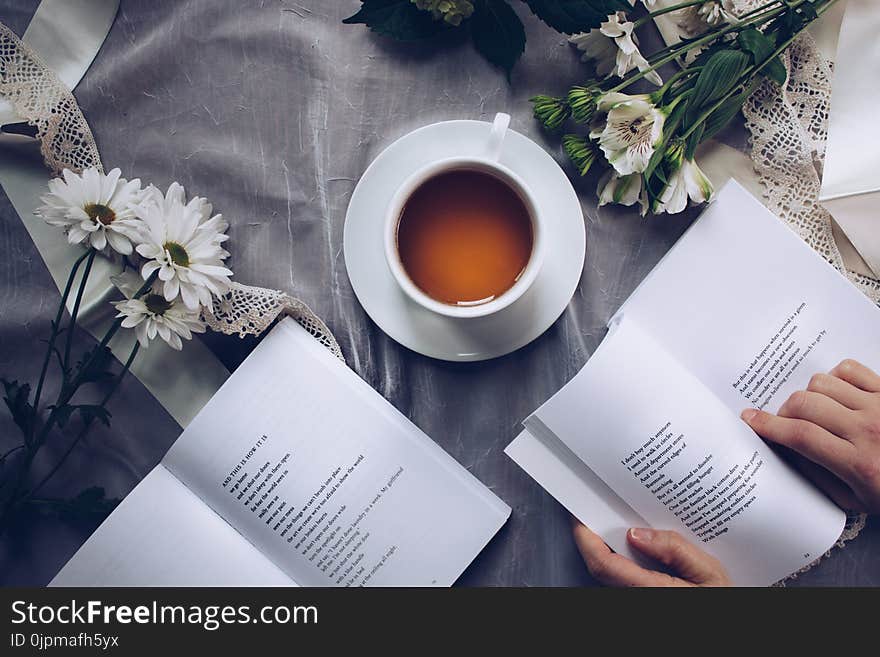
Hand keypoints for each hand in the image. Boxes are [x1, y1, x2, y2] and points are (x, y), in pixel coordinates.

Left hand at [572, 521, 730, 586]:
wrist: (727, 630)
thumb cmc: (723, 601)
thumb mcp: (709, 573)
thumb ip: (675, 549)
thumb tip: (637, 533)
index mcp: (650, 591)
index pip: (602, 563)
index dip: (585, 537)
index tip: (579, 515)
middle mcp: (636, 598)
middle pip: (600, 567)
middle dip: (592, 538)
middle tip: (592, 512)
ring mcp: (636, 600)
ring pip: (608, 574)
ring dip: (605, 549)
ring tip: (612, 524)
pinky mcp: (641, 598)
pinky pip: (620, 579)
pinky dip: (618, 560)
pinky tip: (630, 546)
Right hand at [741, 359, 879, 513]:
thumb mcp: (856, 500)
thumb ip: (817, 475)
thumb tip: (783, 450)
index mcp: (858, 463)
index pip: (800, 436)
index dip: (767, 425)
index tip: (750, 419)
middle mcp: (868, 430)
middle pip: (804, 404)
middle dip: (783, 412)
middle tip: (785, 423)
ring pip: (821, 383)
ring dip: (809, 396)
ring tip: (816, 411)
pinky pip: (849, 369)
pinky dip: (835, 378)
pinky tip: (837, 395)